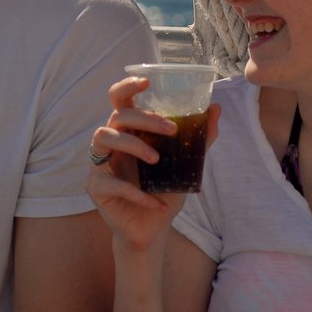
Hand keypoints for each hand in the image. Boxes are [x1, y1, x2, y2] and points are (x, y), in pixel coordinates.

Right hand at [84, 76, 218, 252]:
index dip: (127, 86)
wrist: (153, 229)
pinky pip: (110, 182)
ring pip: (103, 137)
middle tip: (171, 130)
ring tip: (157, 161)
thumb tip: (216, 109)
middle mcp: (111, 142)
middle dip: (144, 118)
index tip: (147, 82)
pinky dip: (136, 193)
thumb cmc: (165, 191)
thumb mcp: (186, 164)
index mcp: (129, 131)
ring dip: (132, 144)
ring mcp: (99, 163)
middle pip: (117, 115)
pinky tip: (156, 203)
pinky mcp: (95, 187)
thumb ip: (199, 139)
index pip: (120, 100)